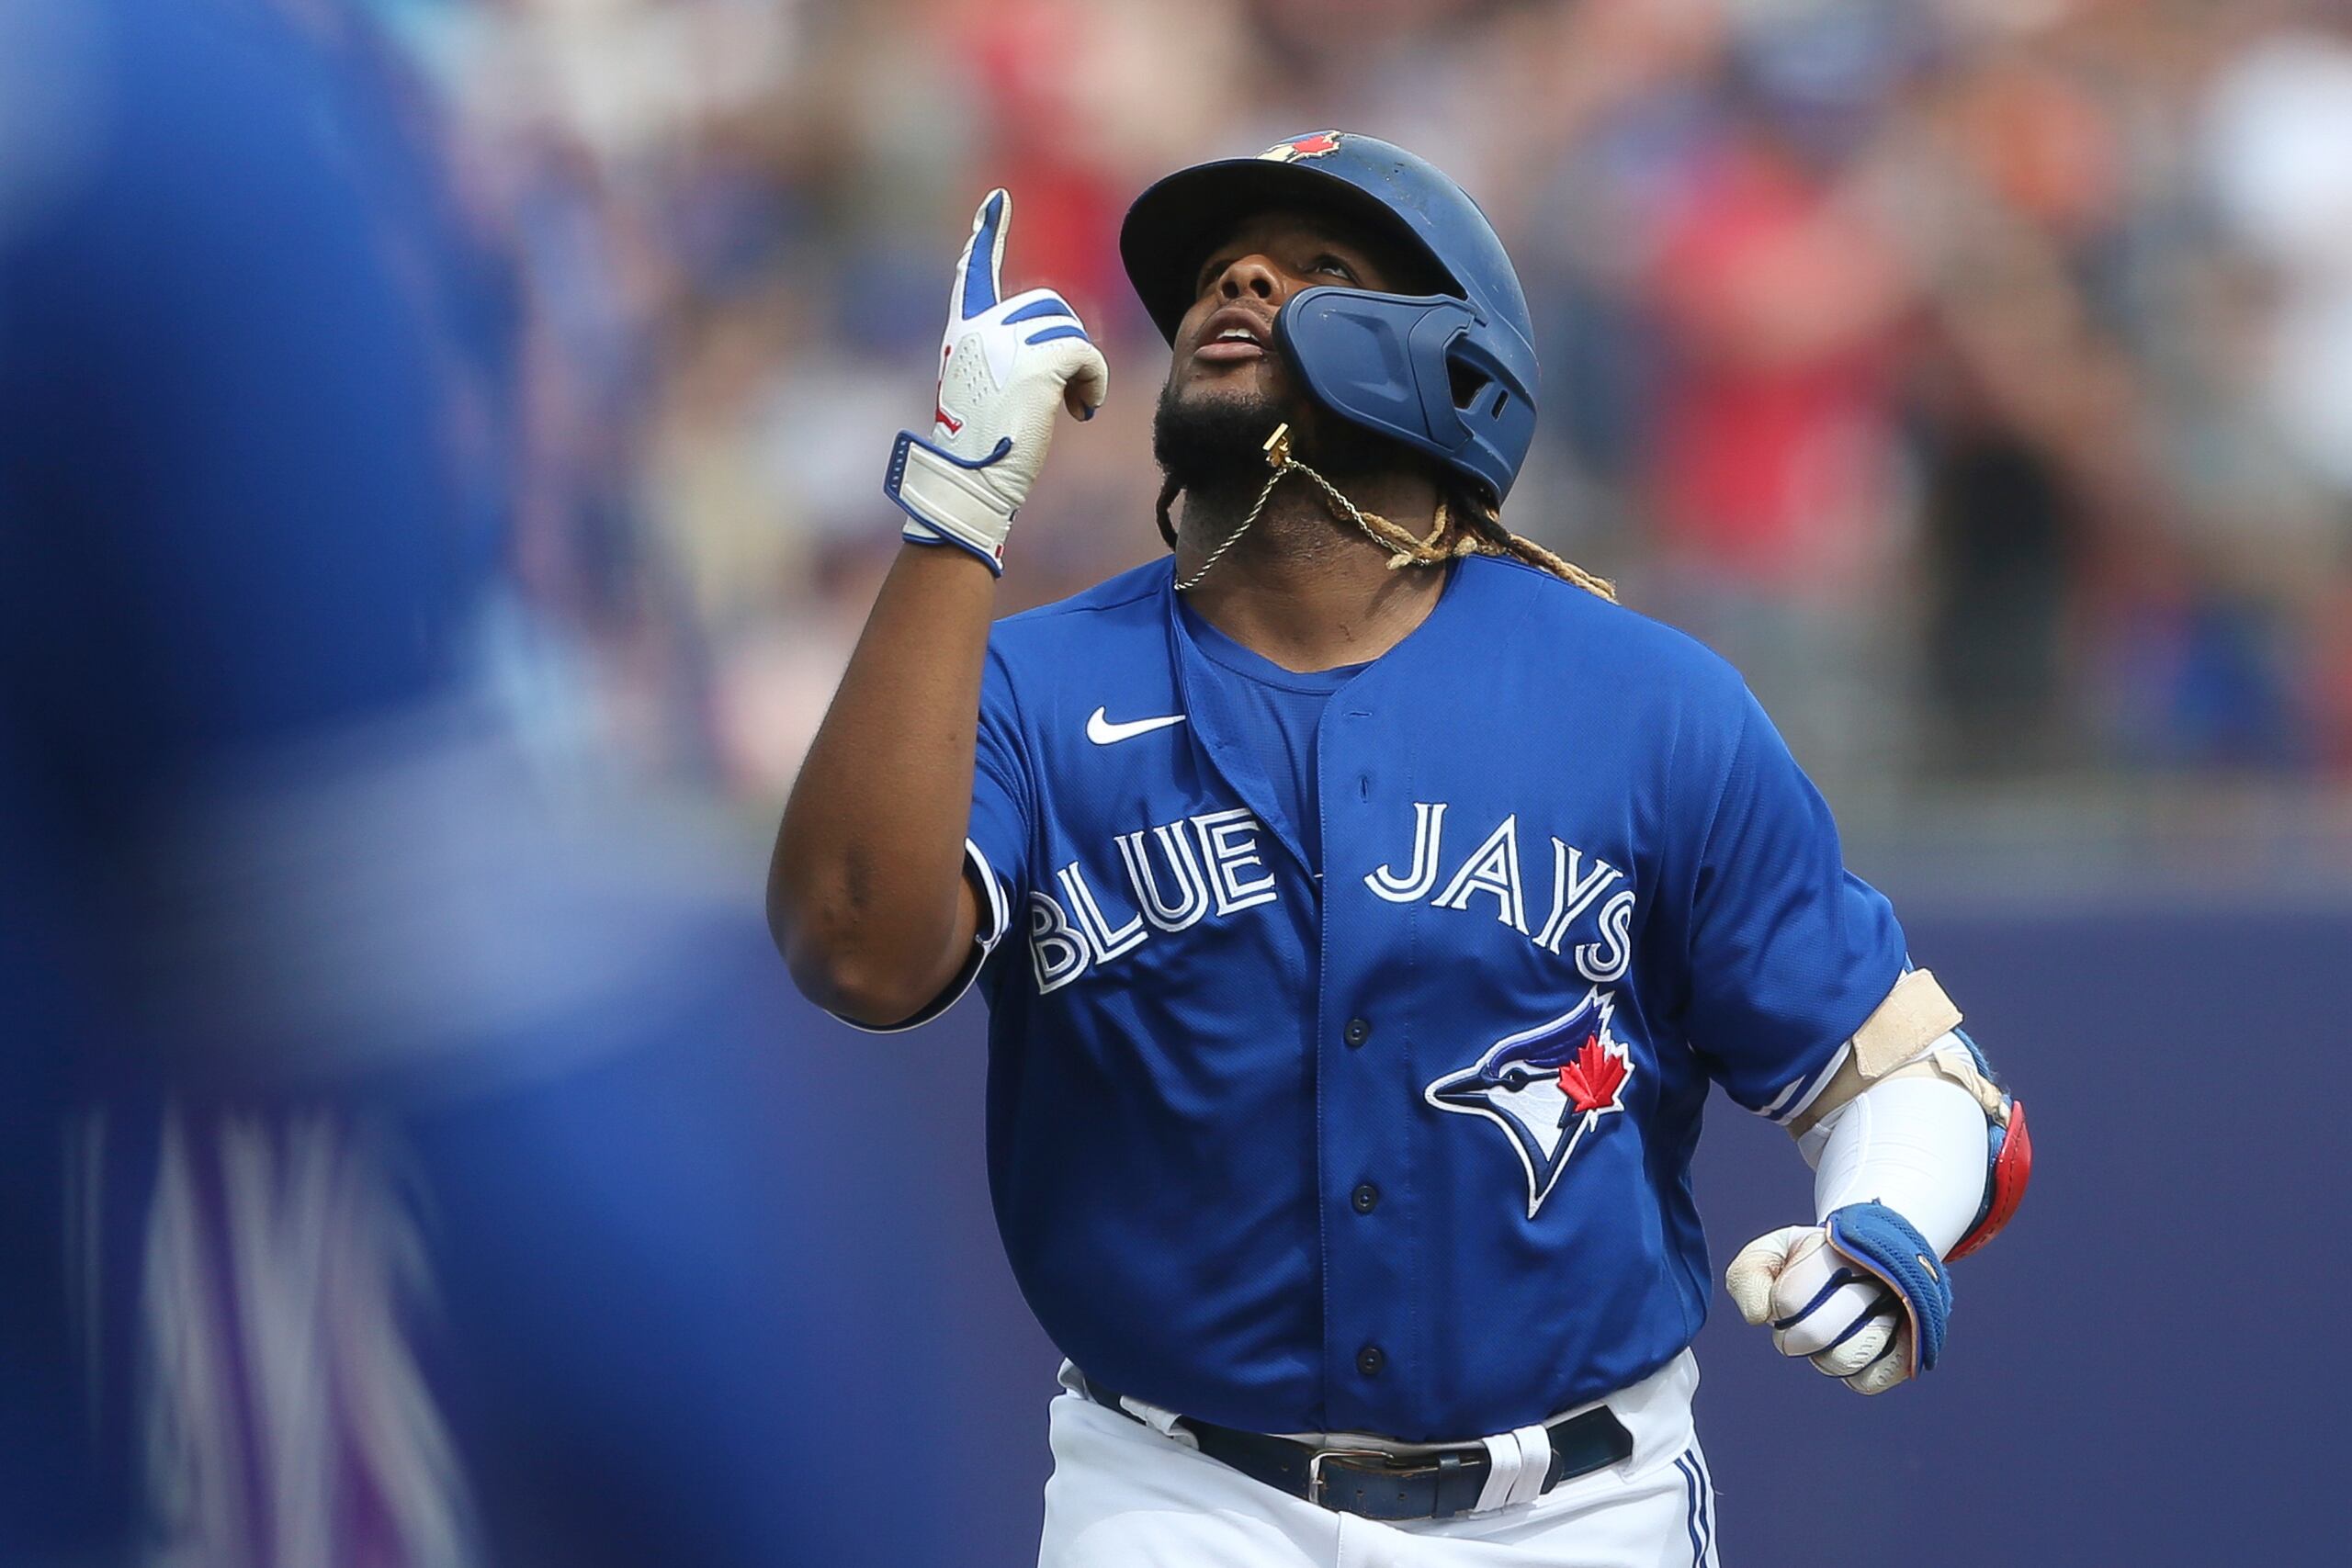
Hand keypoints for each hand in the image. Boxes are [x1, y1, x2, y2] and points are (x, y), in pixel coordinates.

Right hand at [882, 189, 1108, 573]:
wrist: (974, 480)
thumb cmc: (983, 449)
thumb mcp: (987, 389)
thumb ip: (1008, 354)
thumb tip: (1057, 336)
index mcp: (961, 331)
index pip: (975, 272)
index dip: (987, 236)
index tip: (996, 202)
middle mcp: (980, 326)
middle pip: (1047, 305)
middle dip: (1066, 343)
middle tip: (1065, 390)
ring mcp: (1007, 340)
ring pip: (1070, 330)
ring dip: (1080, 369)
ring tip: (1070, 406)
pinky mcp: (1037, 360)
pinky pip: (1086, 355)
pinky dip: (1094, 383)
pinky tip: (1080, 411)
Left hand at [1726, 1223, 1912, 1395]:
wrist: (1875, 1258)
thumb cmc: (1813, 1259)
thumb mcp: (1776, 1249)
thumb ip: (1748, 1274)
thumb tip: (1759, 1317)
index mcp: (1837, 1251)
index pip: (1790, 1299)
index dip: (1779, 1305)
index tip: (1786, 1294)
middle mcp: (1875, 1280)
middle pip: (1815, 1333)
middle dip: (1794, 1336)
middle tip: (1797, 1325)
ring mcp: (1900, 1315)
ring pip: (1844, 1359)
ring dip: (1824, 1354)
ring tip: (1831, 1332)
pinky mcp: (1911, 1350)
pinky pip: (1868, 1381)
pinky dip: (1850, 1372)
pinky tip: (1851, 1346)